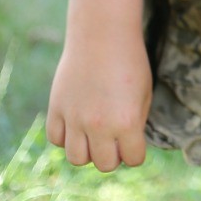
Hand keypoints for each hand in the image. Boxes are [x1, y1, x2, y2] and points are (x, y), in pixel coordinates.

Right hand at [46, 33, 152, 171]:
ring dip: (88, 150)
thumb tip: (126, 146)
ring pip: (77, 159)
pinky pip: (56, 140)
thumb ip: (135, 124)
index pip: (133, 159)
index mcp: (127, 122)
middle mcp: (99, 126)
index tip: (135, 140)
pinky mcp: (56, 109)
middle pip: (104, 164)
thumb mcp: (144, 94)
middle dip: (112, 154)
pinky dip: (66, 137)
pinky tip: (77, 122)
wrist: (102, 36)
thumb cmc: (130, 62)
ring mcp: (74, 119)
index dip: (136, 151)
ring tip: (95, 132)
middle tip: (115, 136)